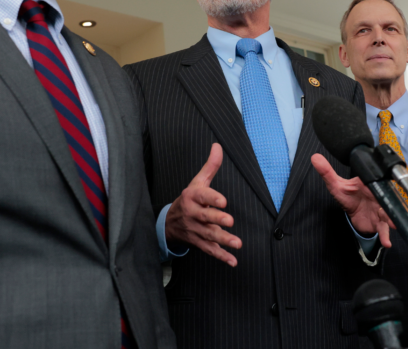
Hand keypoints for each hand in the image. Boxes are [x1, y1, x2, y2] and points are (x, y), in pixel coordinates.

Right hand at [165, 143, 241, 266]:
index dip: (212, 199)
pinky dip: (221, 256)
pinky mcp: (199, 242)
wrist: (169, 222)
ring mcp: (195, 230)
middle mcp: (192, 214)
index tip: (223, 201)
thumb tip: (218, 146)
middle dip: (217, 220)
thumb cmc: (189, 199)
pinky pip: (210, 250)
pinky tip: (233, 260)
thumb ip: (210, 166)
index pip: (202, 197)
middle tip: (229, 221)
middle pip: (205, 217)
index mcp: (192, 197)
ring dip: (223, 240)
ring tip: (237, 243)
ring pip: (209, 235)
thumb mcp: (197, 181)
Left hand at [311, 153, 392, 247]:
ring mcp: (381, 209)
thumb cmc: (349, 196)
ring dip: (391, 219)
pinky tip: (387, 243)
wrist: (355, 213)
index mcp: (370, 184)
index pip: (376, 180)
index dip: (378, 182)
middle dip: (389, 202)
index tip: (378, 185)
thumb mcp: (336, 185)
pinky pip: (385, 229)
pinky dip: (386, 236)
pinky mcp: (380, 222)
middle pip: (386, 198)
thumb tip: (314, 157)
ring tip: (393, 224)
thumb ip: (327, 172)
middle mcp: (378, 196)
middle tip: (389, 207)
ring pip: (388, 214)